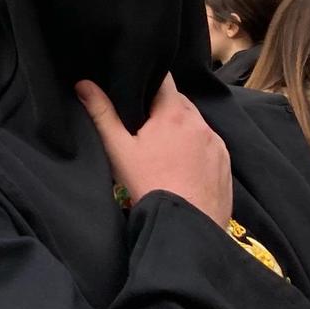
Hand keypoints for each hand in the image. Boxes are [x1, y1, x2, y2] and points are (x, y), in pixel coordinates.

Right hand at [77, 75, 231, 229]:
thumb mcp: (119, 150)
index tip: (139, 91)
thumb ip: (102, 113)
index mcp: (174, 113)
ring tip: (165, 153)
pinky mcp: (225, 164)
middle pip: (180, 103)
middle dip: (164, 109)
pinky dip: (198, 150)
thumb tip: (84, 84)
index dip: (151, 81)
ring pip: (196, 125)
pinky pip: (210, 147)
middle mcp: (200, 123)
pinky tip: (183, 169)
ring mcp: (217, 145)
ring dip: (182, 130)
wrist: (184, 228)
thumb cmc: (149, 186)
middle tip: (146, 128)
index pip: (165, 80)